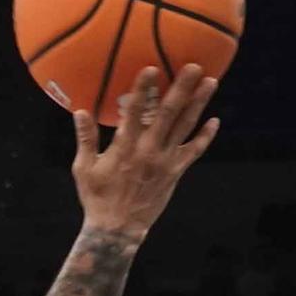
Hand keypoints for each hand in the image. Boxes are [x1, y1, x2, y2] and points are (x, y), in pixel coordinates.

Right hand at [72, 65, 219, 239]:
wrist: (119, 229)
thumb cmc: (97, 197)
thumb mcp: (84, 168)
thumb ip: (85, 138)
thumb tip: (79, 110)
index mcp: (125, 147)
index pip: (135, 112)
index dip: (144, 89)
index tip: (152, 68)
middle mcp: (149, 151)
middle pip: (169, 114)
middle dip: (182, 88)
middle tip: (194, 66)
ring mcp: (165, 162)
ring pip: (186, 127)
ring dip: (199, 104)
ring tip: (211, 82)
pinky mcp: (175, 173)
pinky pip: (194, 151)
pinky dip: (205, 137)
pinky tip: (215, 121)